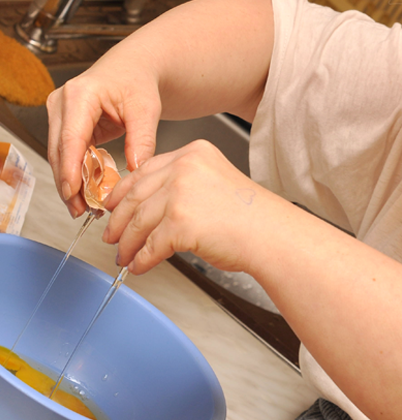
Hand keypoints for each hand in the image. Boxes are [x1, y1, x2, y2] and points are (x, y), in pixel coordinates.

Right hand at [46, 49, 161, 217]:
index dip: (69, 168)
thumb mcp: (146, 109)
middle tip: (82, 211)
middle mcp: (62, 103)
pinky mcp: (65, 125)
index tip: (73, 192)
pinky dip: (76, 174)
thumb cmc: (138, 82)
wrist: (132, 70)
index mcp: (80, 95)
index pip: (71, 138)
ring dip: (70, 183)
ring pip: (59, 156)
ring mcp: (60, 114)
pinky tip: (86, 193)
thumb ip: (142, 140)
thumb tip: (135, 170)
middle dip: (68, 184)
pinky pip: (68, 155)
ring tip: (84, 209)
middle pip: (59, 151)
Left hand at [102, 140, 268, 274]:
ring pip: (139, 222)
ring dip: (128, 244)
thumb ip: (181, 186)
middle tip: (112, 236)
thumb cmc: (250, 217)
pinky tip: (140, 266)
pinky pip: (150, 246)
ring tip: (125, 256)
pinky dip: (142, 260)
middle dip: (119, 220)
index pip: (145, 170)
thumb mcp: (214, 183)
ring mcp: (180, 194)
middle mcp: (184, 167)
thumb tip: (148, 208)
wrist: (271, 235)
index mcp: (193, 153)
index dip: (123, 192)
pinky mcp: (179, 223)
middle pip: (136, 195)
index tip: (112, 206)